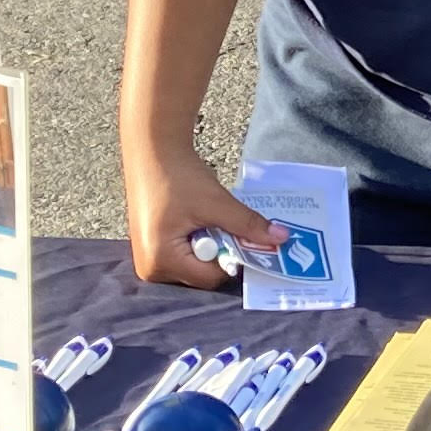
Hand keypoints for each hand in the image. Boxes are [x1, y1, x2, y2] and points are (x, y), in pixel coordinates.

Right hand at [125, 139, 285, 290]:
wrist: (152, 152)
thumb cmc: (178, 176)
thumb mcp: (216, 202)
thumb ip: (247, 224)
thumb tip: (282, 238)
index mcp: (160, 261)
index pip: (210, 278)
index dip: (232, 258)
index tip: (241, 235)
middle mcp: (150, 269)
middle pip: (201, 275)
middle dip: (219, 252)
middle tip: (221, 223)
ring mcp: (148, 261)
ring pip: (194, 266)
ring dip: (209, 247)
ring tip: (205, 220)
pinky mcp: (150, 251)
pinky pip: (184, 257)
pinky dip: (197, 243)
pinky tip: (196, 222)